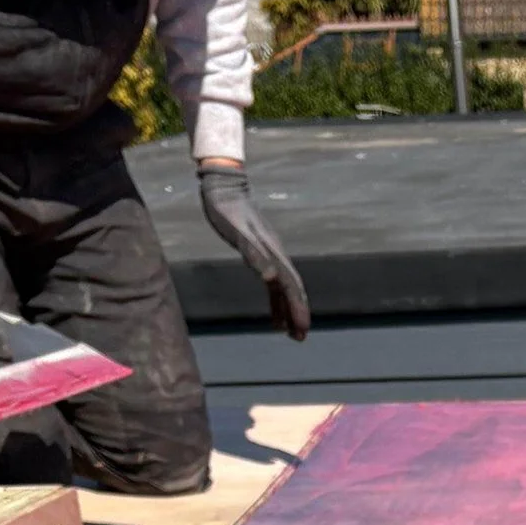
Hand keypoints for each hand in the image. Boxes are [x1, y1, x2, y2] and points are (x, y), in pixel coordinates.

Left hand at [198, 162, 309, 340]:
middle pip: (292, 288)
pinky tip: (273, 314)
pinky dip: (275, 299)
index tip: (302, 329)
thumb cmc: (225, 208)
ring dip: (287, 309)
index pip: (290, 285)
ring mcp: (270, 254)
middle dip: (297, 313)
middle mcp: (276, 254)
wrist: (223, 186)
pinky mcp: (261, 253)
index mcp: (273, 252)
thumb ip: (253, 254)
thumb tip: (270, 278)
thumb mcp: (236, 231)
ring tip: (288, 332)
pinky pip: (272, 282)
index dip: (297, 308)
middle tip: (299, 338)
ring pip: (283, 287)